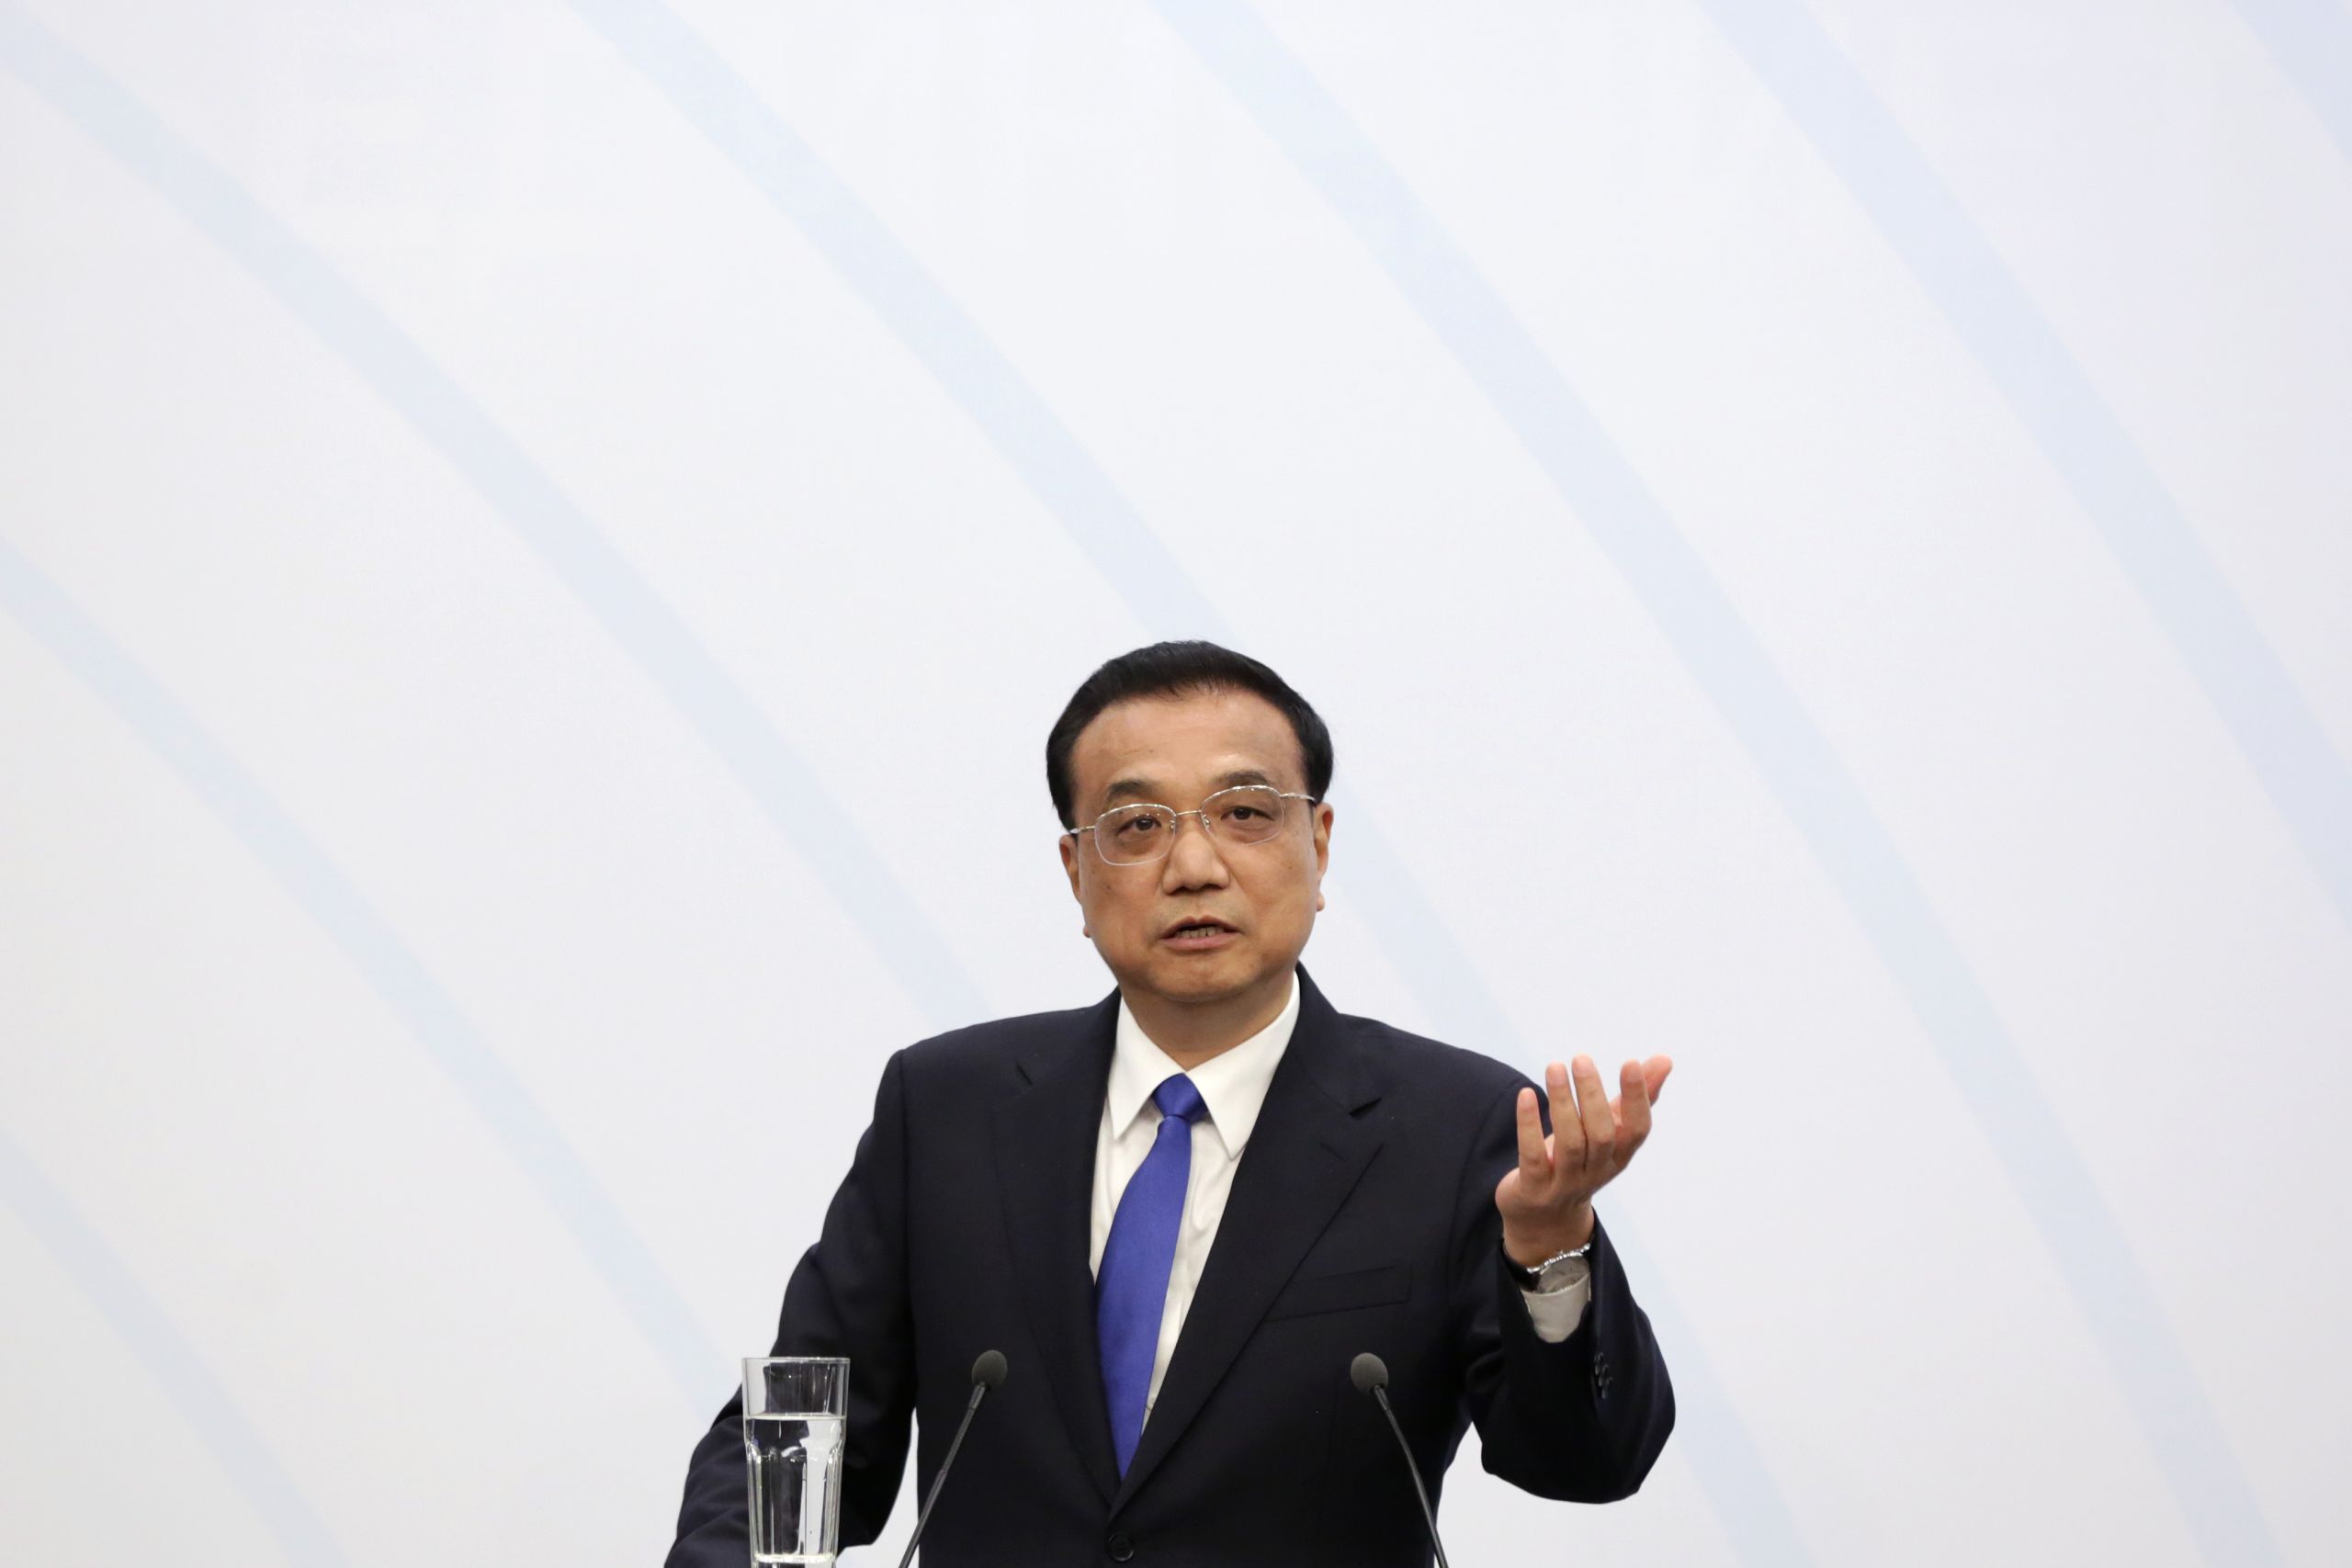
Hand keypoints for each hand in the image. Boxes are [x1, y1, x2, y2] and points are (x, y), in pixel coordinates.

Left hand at [1494, 1054, 1671, 1266]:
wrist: (1544, 1219)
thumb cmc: (1580, 1161)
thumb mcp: (1609, 1132)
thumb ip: (1633, 1098)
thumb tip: (1665, 1059)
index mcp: (1619, 1156)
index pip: (1637, 1129)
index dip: (1637, 1098)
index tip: (1630, 1062)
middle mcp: (1597, 1171)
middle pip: (1602, 1135)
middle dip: (1593, 1095)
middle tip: (1581, 1058)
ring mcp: (1566, 1182)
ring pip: (1570, 1144)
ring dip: (1562, 1102)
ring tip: (1555, 1066)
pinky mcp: (1534, 1187)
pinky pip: (1532, 1156)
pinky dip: (1529, 1125)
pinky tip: (1526, 1095)